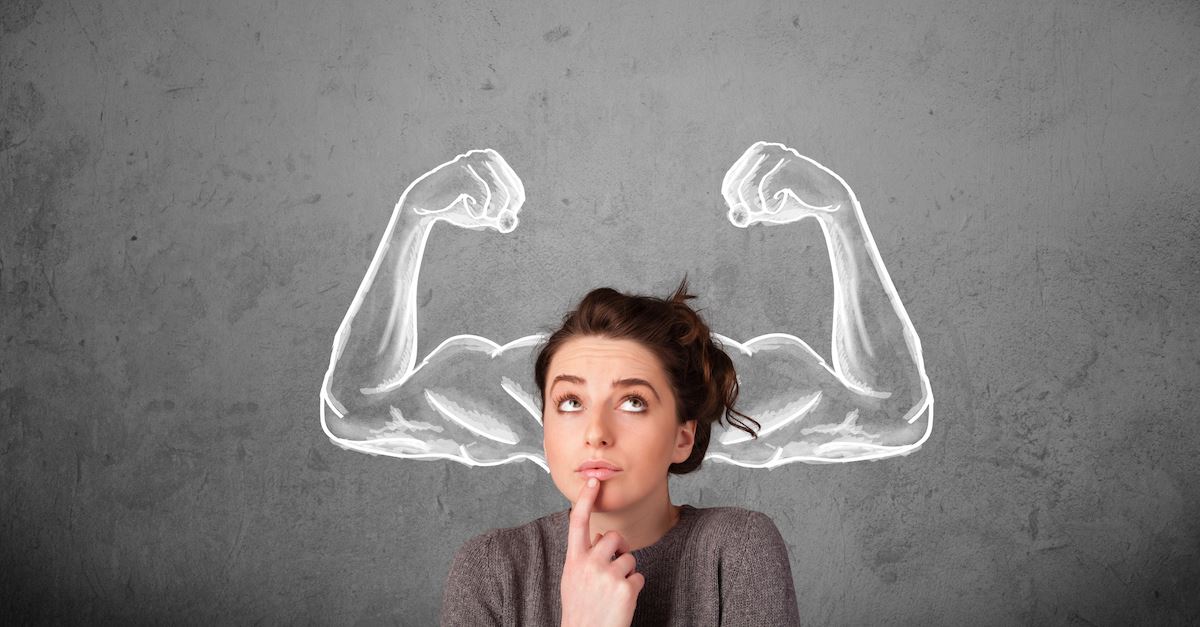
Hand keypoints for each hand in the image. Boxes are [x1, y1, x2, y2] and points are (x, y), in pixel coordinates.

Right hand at [403, 149, 524, 232]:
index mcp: (492, 164)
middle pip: (510, 187)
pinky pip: (482, 194)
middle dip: (506, 208)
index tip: (506, 218)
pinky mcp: (462, 170)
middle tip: (496, 221)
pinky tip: (464, 205)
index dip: (514, 205)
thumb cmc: (454, 207)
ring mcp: (473, 162)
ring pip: (498, 191)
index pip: (515, 185)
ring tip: (477, 215)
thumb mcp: (480, 215)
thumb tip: (512, 221)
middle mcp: (484, 157)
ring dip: (490, 210)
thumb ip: (497, 218)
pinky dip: (477, 208)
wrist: (424, 205)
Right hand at [560, 478, 643, 626]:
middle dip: (619, 549)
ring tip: (613, 592)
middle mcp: (589, 564)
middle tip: (614, 568)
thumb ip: (584, 557)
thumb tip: (601, 538)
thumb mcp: (573, 580)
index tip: (593, 482)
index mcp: (573, 561)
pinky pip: (639, 577)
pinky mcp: (625, 588)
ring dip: (627, 573)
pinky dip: (634, 588)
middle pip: (613, 537)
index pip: (578, 523)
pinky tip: (621, 602)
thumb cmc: (581, 609)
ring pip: (630, 558)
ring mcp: (608, 575)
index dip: (586, 500)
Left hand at [721, 141, 849, 227]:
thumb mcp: (768, 210)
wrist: (827, 202)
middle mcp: (766, 151)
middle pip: (736, 179)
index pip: (731, 177)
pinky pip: (766, 187)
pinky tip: (781, 202)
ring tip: (769, 210)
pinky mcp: (789, 164)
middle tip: (753, 215)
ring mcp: (778, 156)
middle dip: (741, 202)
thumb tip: (733, 215)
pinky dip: (770, 202)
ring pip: (749, 183)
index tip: (740, 210)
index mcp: (758, 158)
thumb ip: (750, 213)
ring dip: (756, 203)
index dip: (731, 197)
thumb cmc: (795, 202)